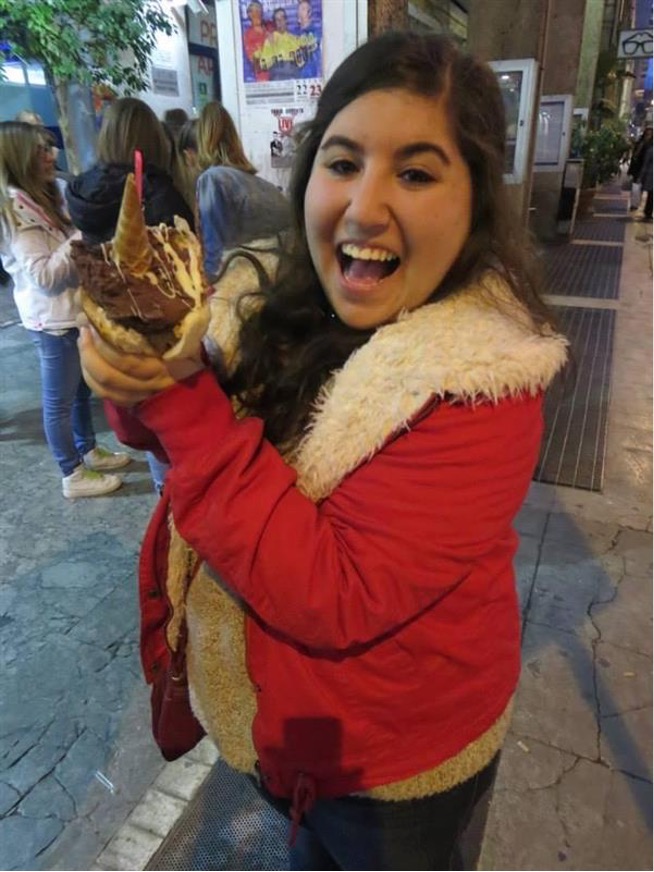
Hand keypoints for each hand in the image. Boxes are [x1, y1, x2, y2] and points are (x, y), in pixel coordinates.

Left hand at [78, 325, 203, 405]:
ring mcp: (138, 396)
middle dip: (90, 351)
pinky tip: (86, 360)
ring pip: (104, 386)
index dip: (105, 344)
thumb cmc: (190, 355)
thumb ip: (173, 324)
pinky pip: (105, 394)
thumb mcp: (187, 338)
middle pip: (110, 375)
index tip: (96, 320)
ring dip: (87, 362)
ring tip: (83, 340)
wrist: (197, 387)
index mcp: (162, 368)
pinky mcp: (130, 402)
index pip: (128, 362)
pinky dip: (90, 378)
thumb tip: (153, 293)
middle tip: (84, 328)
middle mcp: (148, 385)